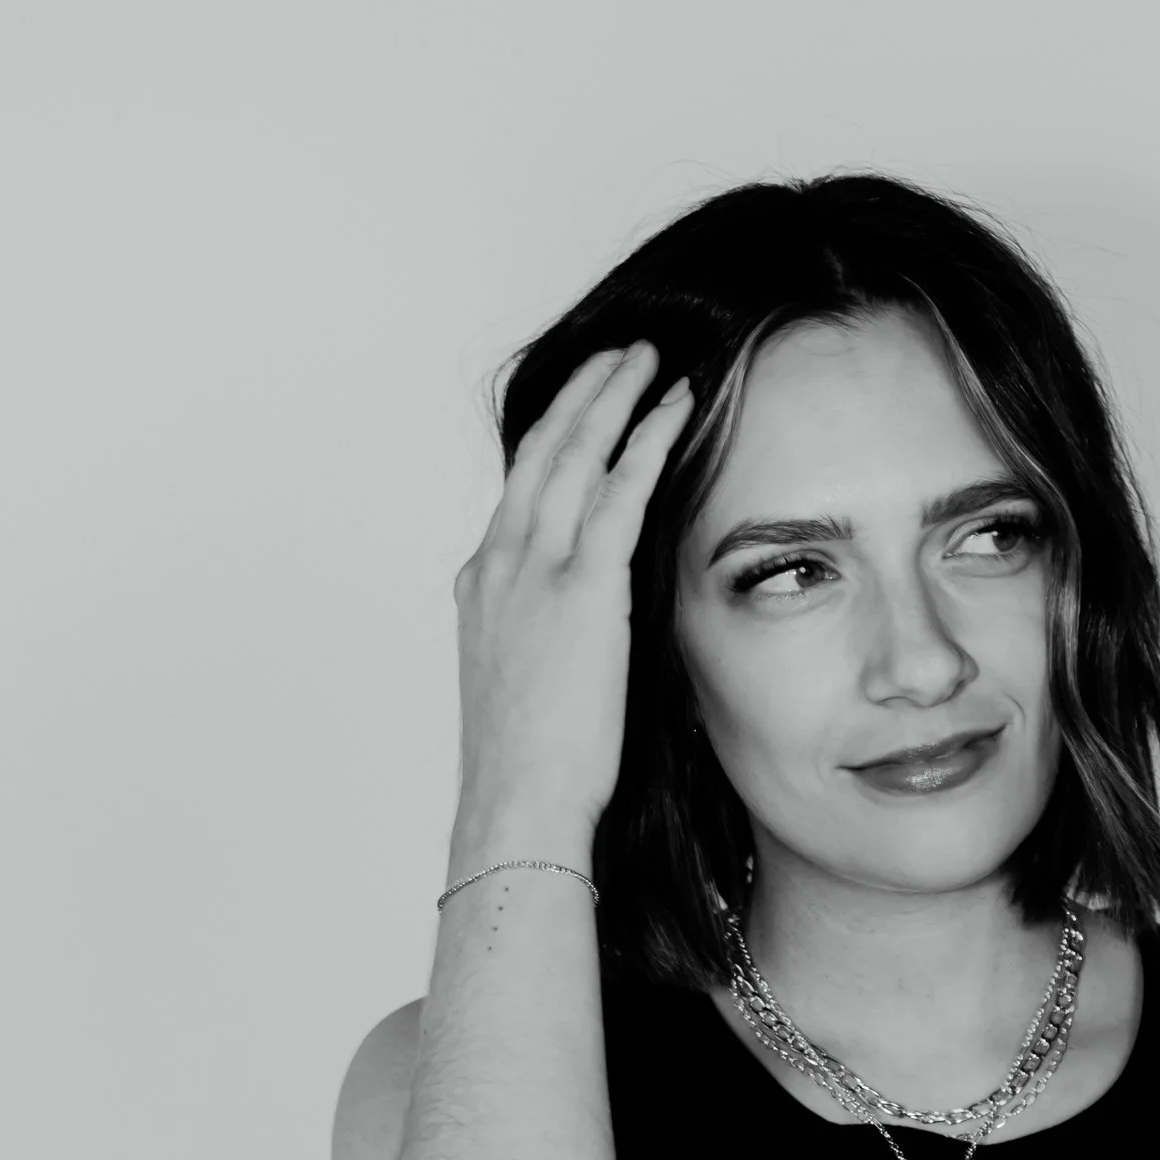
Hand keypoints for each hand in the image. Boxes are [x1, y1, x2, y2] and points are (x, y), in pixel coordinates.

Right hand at [449, 341, 693, 859]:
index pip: (521, 490)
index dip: (555, 439)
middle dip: (583, 394)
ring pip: (575, 453)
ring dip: (615, 396)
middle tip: (620, 356)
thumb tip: (591, 628)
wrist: (518, 804)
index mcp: (483, 584)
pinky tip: (676, 408)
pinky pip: (618, 491)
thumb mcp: (529, 683)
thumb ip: (552, 635)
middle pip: (540, 451)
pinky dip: (649, 440)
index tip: (586, 407)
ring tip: (649, 359)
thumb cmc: (532, 769)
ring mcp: (533, 570)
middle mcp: (499, 562)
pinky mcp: (580, 588)